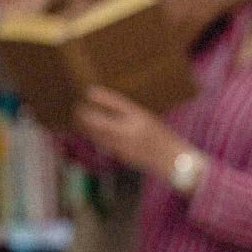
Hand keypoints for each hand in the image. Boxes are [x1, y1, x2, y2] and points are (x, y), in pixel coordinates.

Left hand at [74, 86, 191, 179]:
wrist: (174, 160)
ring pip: (98, 135)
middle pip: (100, 121)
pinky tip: (90, 133)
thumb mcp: (150, 119)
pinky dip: (95, 137)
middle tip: (78, 108)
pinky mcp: (121, 155)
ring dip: (86, 127)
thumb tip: (110, 110)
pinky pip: (104, 144)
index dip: (101, 97)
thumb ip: (131, 115)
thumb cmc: (163, 137)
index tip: (89, 91)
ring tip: (79, 118)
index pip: (117, 103)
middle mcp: (130, 130)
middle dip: (86, 115)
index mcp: (140, 116)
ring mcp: (124, 144)